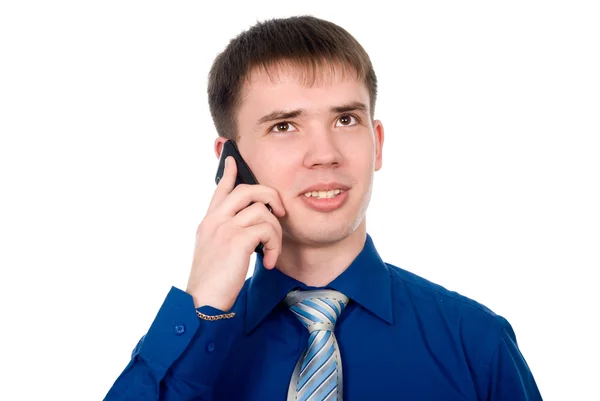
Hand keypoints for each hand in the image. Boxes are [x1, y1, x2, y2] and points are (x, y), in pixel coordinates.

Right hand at [186, 156, 285, 310]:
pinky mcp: (237, 239)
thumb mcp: (213, 252)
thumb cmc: (211, 282)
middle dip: (271, 196)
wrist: (201, 302)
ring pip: (263, 210)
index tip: (232, 159)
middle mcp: (215, 220)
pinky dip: (274, 245)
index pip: (220, 189)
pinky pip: (267, 229)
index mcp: (208, 222)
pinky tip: (269, 262)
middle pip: (248, 189)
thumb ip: (225, 235)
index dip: (229, 173)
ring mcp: (225, 228)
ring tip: (271, 252)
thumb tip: (246, 229)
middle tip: (281, 213)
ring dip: (275, 232)